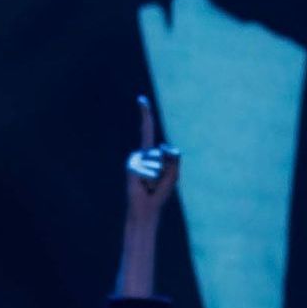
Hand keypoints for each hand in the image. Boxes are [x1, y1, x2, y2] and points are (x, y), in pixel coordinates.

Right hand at [125, 95, 179, 216]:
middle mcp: (141, 153)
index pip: (147, 129)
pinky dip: (152, 181)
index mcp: (150, 152)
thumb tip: (164, 147)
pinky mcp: (132, 167)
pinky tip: (144, 186)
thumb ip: (174, 159)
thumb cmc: (159, 191)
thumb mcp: (173, 174)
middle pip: (164, 152)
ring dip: (159, 177)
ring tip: (150, 184)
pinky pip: (151, 171)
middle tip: (157, 181)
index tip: (141, 99)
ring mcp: (135, 159)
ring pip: (158, 162)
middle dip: (167, 168)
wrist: (146, 208)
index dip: (145, 114)